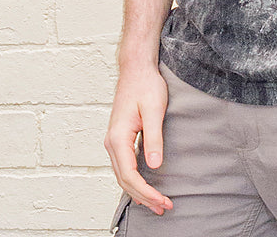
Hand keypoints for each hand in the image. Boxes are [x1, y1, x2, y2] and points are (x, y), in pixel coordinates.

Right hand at [104, 64, 172, 215]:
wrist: (136, 69)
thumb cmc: (146, 85)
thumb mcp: (154, 110)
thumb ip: (154, 139)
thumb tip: (154, 167)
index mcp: (118, 138)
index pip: (130, 175)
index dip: (147, 191)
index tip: (163, 201)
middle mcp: (111, 143)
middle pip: (125, 180)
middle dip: (144, 196)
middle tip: (164, 208)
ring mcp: (114, 141)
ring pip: (123, 175)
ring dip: (139, 190)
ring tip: (157, 203)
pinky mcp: (120, 138)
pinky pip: (124, 166)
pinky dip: (134, 180)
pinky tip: (145, 186)